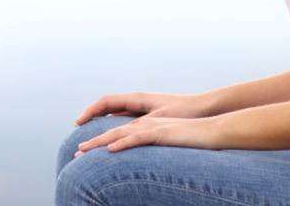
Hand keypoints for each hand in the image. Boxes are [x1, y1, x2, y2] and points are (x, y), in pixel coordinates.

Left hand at [73, 115, 221, 155]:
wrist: (213, 131)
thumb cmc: (194, 140)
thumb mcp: (169, 145)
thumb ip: (155, 149)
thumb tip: (143, 165)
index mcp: (147, 125)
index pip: (119, 134)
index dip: (100, 143)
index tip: (85, 154)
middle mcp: (146, 123)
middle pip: (114, 133)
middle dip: (93, 143)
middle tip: (76, 155)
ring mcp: (153, 127)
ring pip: (120, 134)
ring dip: (100, 143)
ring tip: (83, 151)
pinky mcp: (162, 133)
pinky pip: (139, 138)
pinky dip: (123, 143)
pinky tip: (111, 150)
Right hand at [74, 91, 212, 125]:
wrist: (202, 108)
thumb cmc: (183, 111)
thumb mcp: (157, 119)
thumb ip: (138, 125)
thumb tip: (119, 133)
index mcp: (137, 98)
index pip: (106, 102)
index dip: (90, 111)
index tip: (78, 122)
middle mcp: (137, 99)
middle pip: (107, 106)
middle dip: (92, 117)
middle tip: (79, 129)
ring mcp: (142, 105)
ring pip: (115, 111)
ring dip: (102, 120)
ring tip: (90, 133)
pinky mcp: (148, 112)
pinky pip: (125, 116)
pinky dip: (113, 123)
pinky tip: (111, 134)